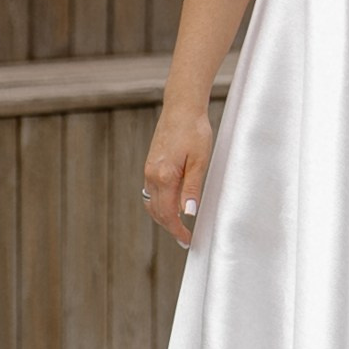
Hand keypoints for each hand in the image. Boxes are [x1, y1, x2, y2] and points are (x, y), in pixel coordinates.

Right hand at [142, 108, 213, 247]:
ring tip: (179, 227)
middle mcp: (151, 175)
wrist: (182, 107)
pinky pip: (150, 192)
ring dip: (163, 218)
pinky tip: (171, 206)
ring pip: (151, 203)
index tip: (188, 241)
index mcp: (164, 176)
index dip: (177, 230)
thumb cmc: (195, 131)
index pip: (168, 213)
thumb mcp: (200, 161)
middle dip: (170, 228)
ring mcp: (149, 170)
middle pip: (157, 212)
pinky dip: (159, 204)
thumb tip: (189, 213)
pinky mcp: (150, 165)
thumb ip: (192, 188)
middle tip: (185, 239)